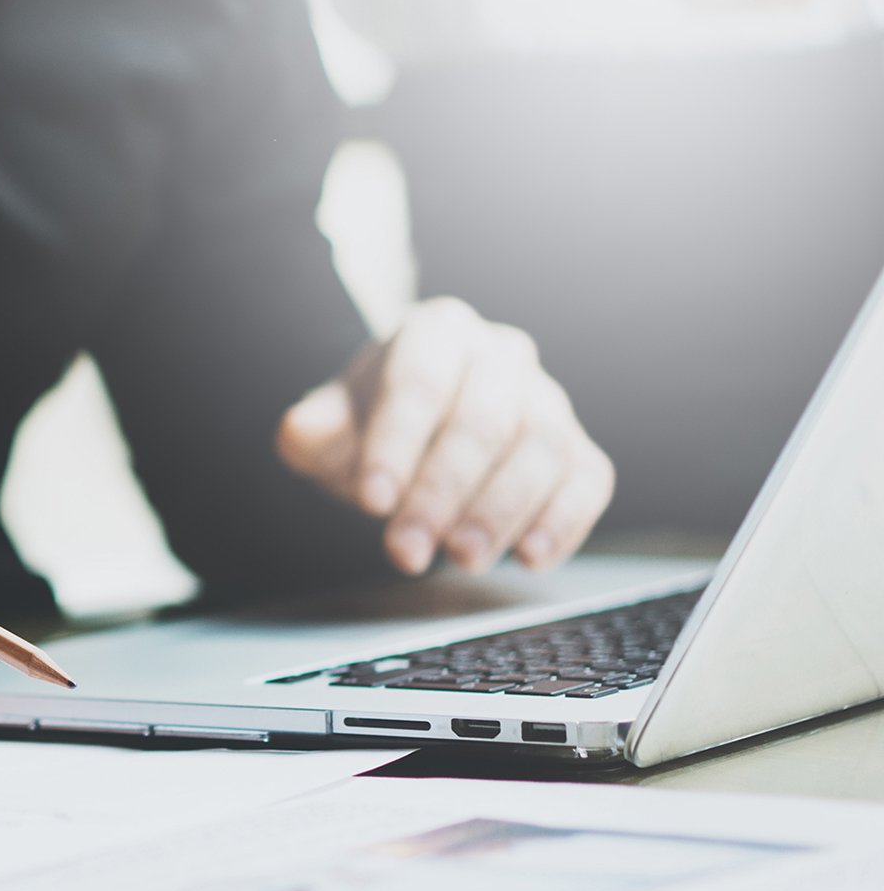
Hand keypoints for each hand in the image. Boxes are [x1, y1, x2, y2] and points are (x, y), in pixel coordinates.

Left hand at [276, 298, 614, 575]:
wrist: (412, 434)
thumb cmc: (370, 426)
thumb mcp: (329, 426)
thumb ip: (313, 429)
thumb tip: (301, 430)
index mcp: (435, 332)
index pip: (421, 383)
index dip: (397, 444)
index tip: (372, 502)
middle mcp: (500, 356)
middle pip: (483, 419)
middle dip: (443, 492)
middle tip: (407, 550)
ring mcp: (547, 399)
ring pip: (541, 447)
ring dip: (502, 510)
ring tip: (463, 558)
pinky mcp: (578, 449)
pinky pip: (588, 480)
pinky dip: (565, 520)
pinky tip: (531, 557)